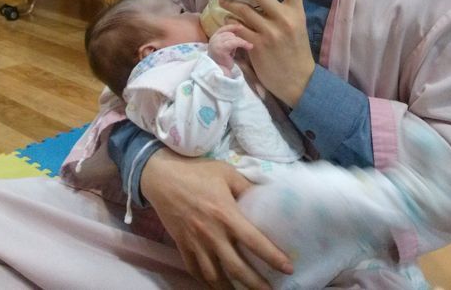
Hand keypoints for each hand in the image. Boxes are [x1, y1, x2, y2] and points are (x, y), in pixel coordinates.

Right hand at [141, 148, 292, 287]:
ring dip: (230, 289)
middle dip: (255, 284)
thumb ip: (245, 186)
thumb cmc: (196, 172)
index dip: (272, 257)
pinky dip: (206, 281)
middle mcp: (212, 234)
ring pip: (215, 276)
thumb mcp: (225, 172)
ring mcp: (196, 243)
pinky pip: (195, 270)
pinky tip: (216, 283)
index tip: (288, 268)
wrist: (162, 177)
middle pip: (237, 268)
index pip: (254, 241)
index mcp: (226, 214)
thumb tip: (264, 195)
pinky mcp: (182, 246)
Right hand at [208, 26, 252, 71]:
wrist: (220, 71)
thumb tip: (239, 29)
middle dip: (237, 40)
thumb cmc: (223, 60)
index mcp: (213, 38)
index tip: (241, 27)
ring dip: (241, 42)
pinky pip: (235, 42)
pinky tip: (249, 46)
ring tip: (244, 48)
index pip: (223, 29)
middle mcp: (214, 39)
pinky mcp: (222, 48)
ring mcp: (217, 44)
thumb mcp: (225, 47)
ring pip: (233, 38)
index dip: (232, 27)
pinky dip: (243, 43)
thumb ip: (229, 39)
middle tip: (240, 48)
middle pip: (230, 34)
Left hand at [219, 0, 314, 106]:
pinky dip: (230, 23)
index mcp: (297, 13)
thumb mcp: (298, 28)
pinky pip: (238, 28)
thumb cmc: (296, 53)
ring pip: (243, 10)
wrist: (298, 81)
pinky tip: (227, 22)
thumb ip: (284, 12)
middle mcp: (284, 20)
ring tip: (222, 2)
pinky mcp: (257, 46)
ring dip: (229, 4)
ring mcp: (269, 33)